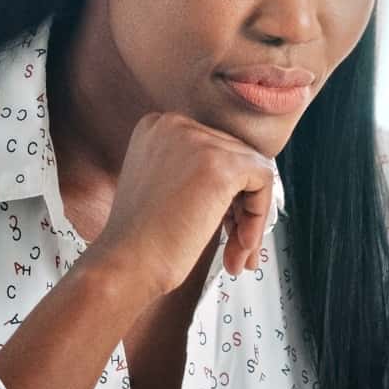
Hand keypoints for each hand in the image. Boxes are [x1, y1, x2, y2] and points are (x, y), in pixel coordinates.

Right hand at [83, 109, 300, 301]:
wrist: (125, 264)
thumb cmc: (140, 241)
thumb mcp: (163, 188)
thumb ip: (194, 172)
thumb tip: (247, 175)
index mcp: (157, 127)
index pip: (214, 147)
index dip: (225, 191)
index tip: (224, 225)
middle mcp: (174, 124)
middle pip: (236, 157)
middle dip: (241, 207)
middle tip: (236, 248)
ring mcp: (197, 141)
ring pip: (253, 170)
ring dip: (251, 217)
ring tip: (238, 255)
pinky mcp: (220, 165)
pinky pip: (263, 181)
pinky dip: (258, 216)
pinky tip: (240, 246)